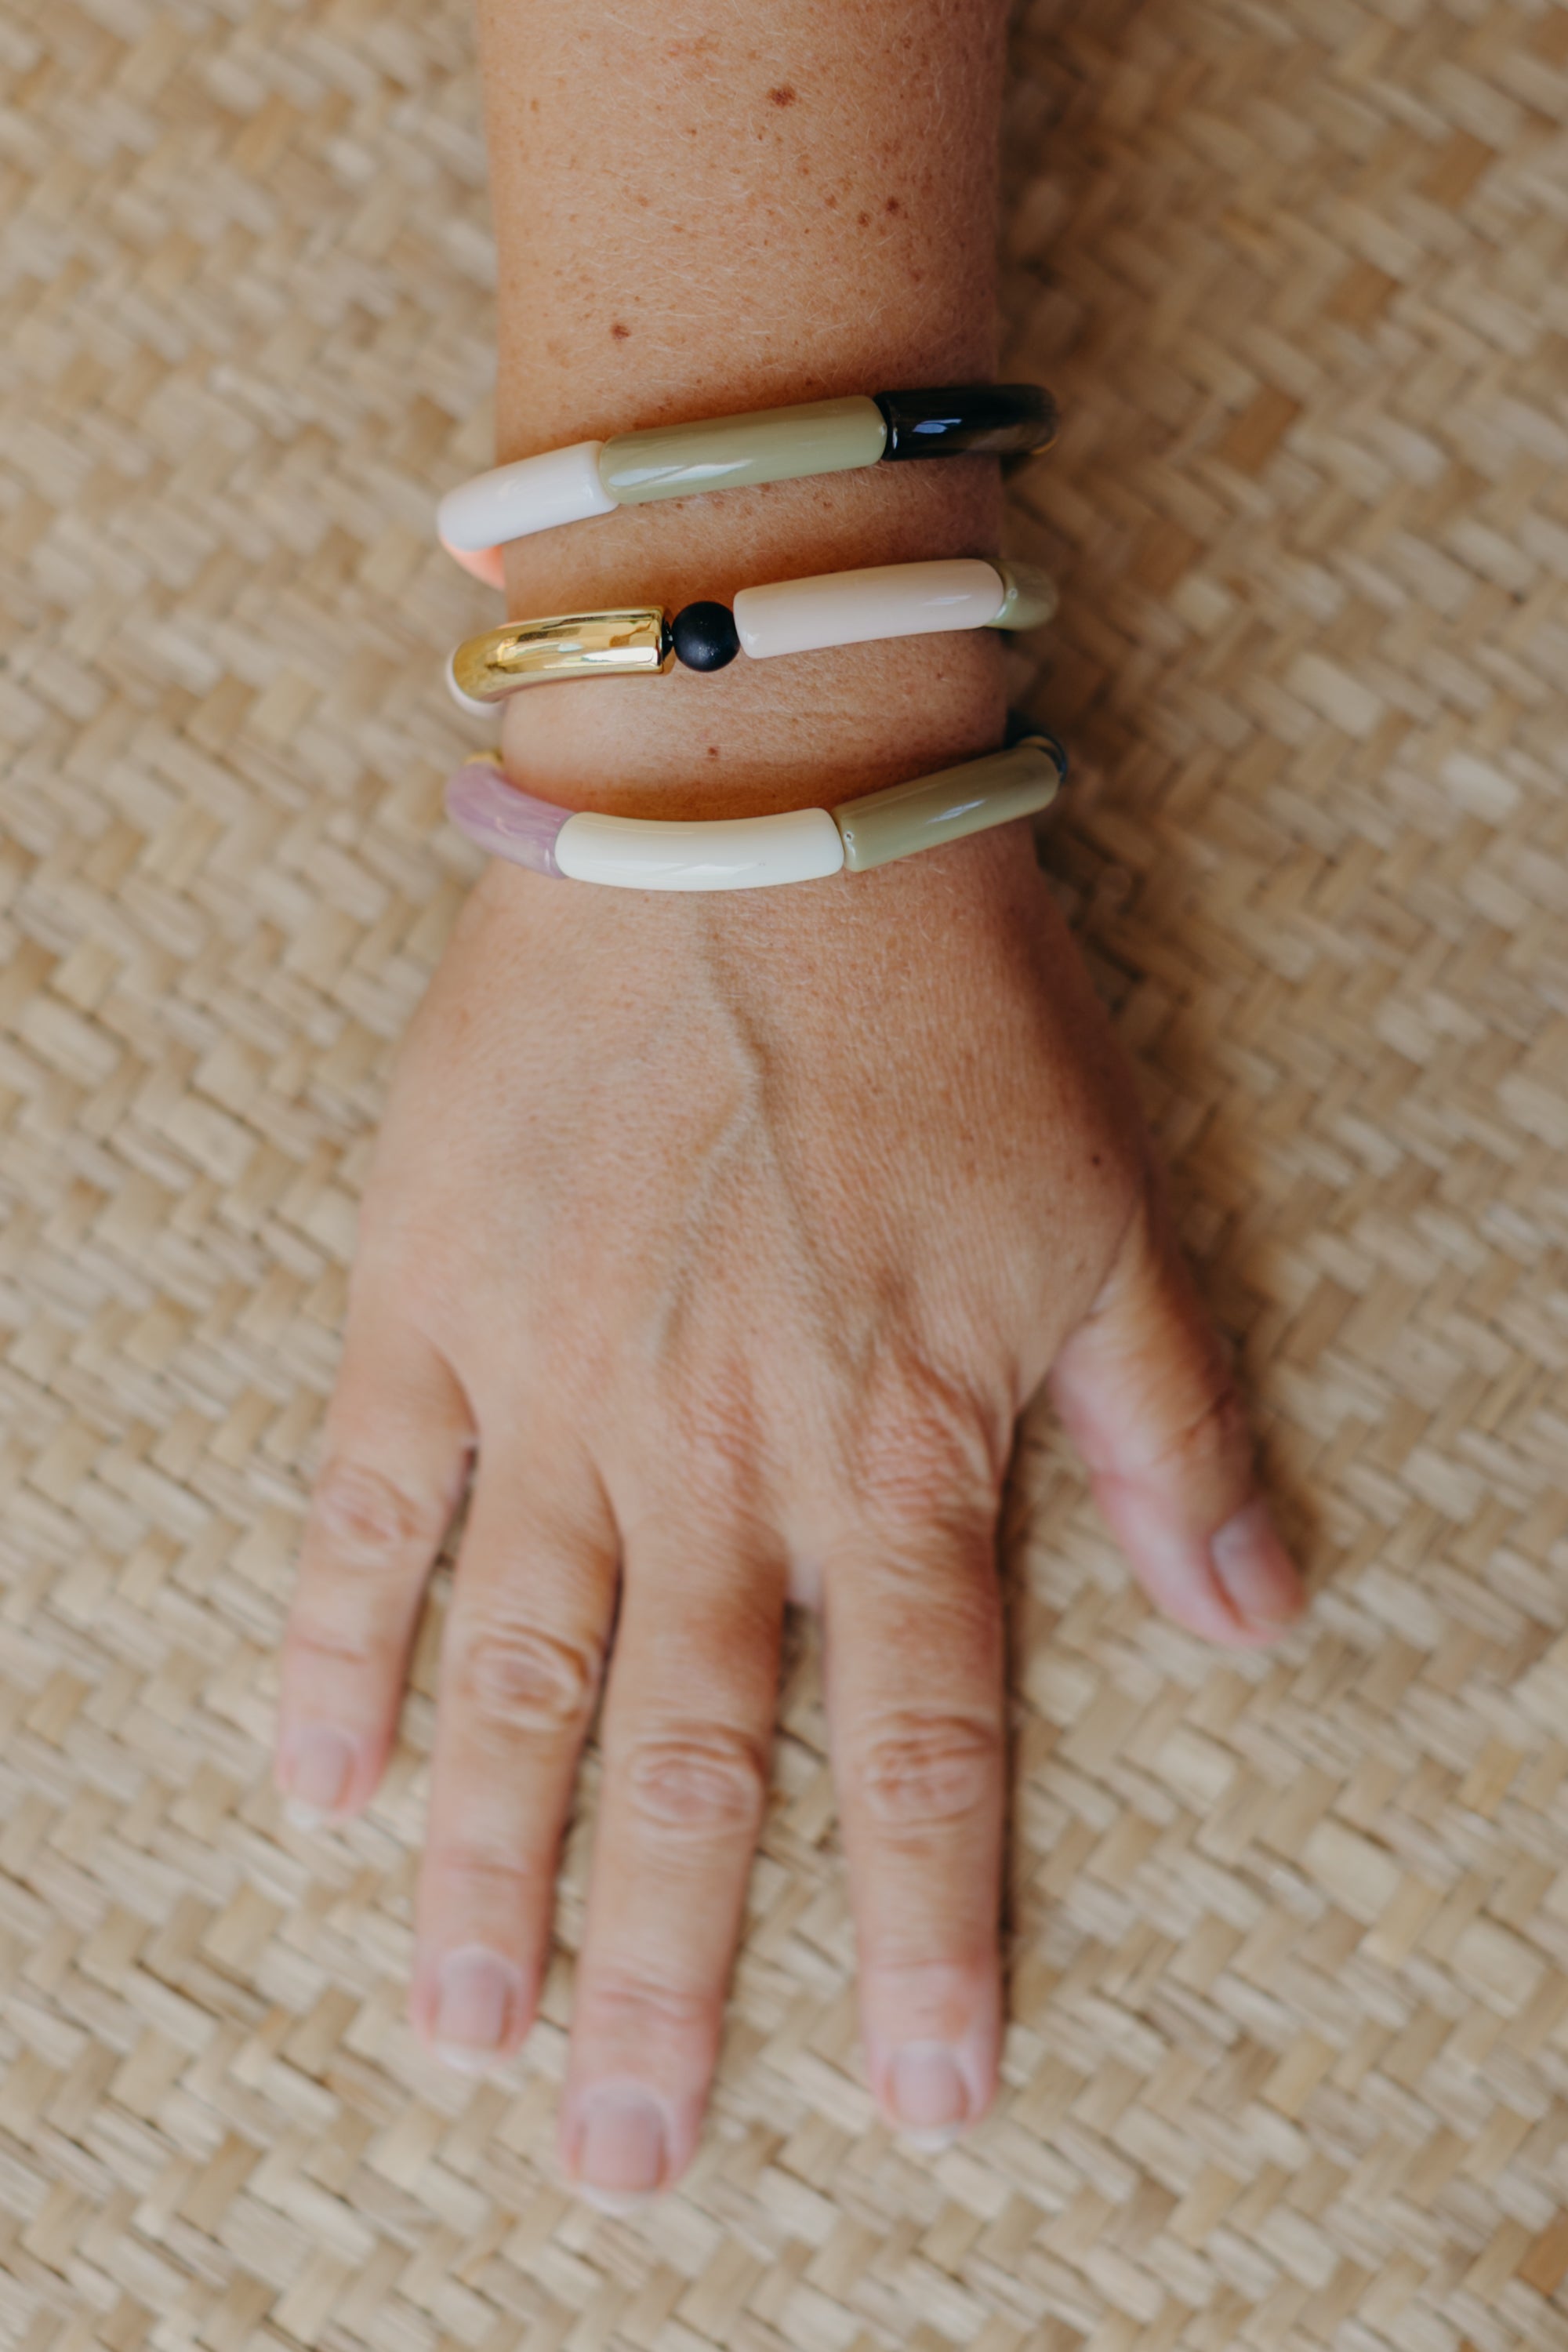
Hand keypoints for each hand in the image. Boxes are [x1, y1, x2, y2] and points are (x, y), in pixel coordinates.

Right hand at [273, 824, 1302, 2204]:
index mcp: (894, 1446)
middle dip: (673, 1973)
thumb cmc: (953, 1010)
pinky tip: (312, 1779)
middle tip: (631, 2157)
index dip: (929, 1935)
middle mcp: (717, 1458)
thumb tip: (1256, 1627)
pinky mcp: (434, 1301)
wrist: (756, 820)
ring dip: (493, 1870)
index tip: (924, 2098)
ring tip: (469, 2032)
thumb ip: (1174, 1437)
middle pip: (697, 1765)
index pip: (921, 1750)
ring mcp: (557, 1388)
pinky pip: (372, 1509)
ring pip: (520, 1678)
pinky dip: (338, 1649)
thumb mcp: (1115, 1218)